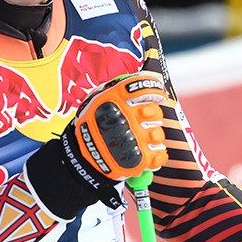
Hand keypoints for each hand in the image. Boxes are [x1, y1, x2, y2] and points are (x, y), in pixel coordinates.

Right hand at [25, 72, 167, 219]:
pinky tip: (149, 152)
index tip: (159, 95)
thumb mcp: (97, 100)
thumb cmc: (90, 126)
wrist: (80, 158)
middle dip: (153, 115)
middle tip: (144, 120)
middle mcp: (129, 116)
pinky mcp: (141, 158)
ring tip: (143, 139)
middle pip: (155, 112)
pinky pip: (160, 154)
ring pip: (158, 134)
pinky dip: (157, 154)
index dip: (155, 89)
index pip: (144, 87)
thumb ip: (117, 90)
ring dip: (153, 136)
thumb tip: (137, 82)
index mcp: (117, 99)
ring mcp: (136, 138)